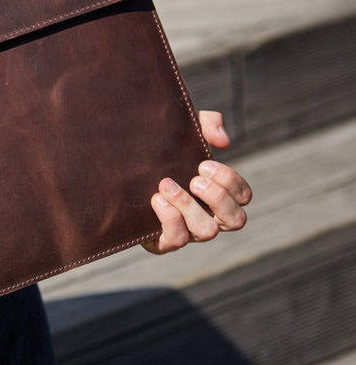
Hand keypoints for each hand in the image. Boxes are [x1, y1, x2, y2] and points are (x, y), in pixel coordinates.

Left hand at [142, 110, 251, 254]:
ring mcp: (187, 231)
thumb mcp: (184, 129)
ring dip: (189, 206)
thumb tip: (223, 140)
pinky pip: (176, 240)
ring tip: (167, 184)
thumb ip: (207, 123)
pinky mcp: (163, 241)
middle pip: (236, 220)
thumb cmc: (161, 150)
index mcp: (218, 194)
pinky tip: (156, 199)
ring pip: (207, 232)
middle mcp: (208, 216)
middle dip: (218, 197)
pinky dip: (170, 219)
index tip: (204, 164)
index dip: (230, 181)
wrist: (120, 166)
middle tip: (194, 178)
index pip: (243, 196)